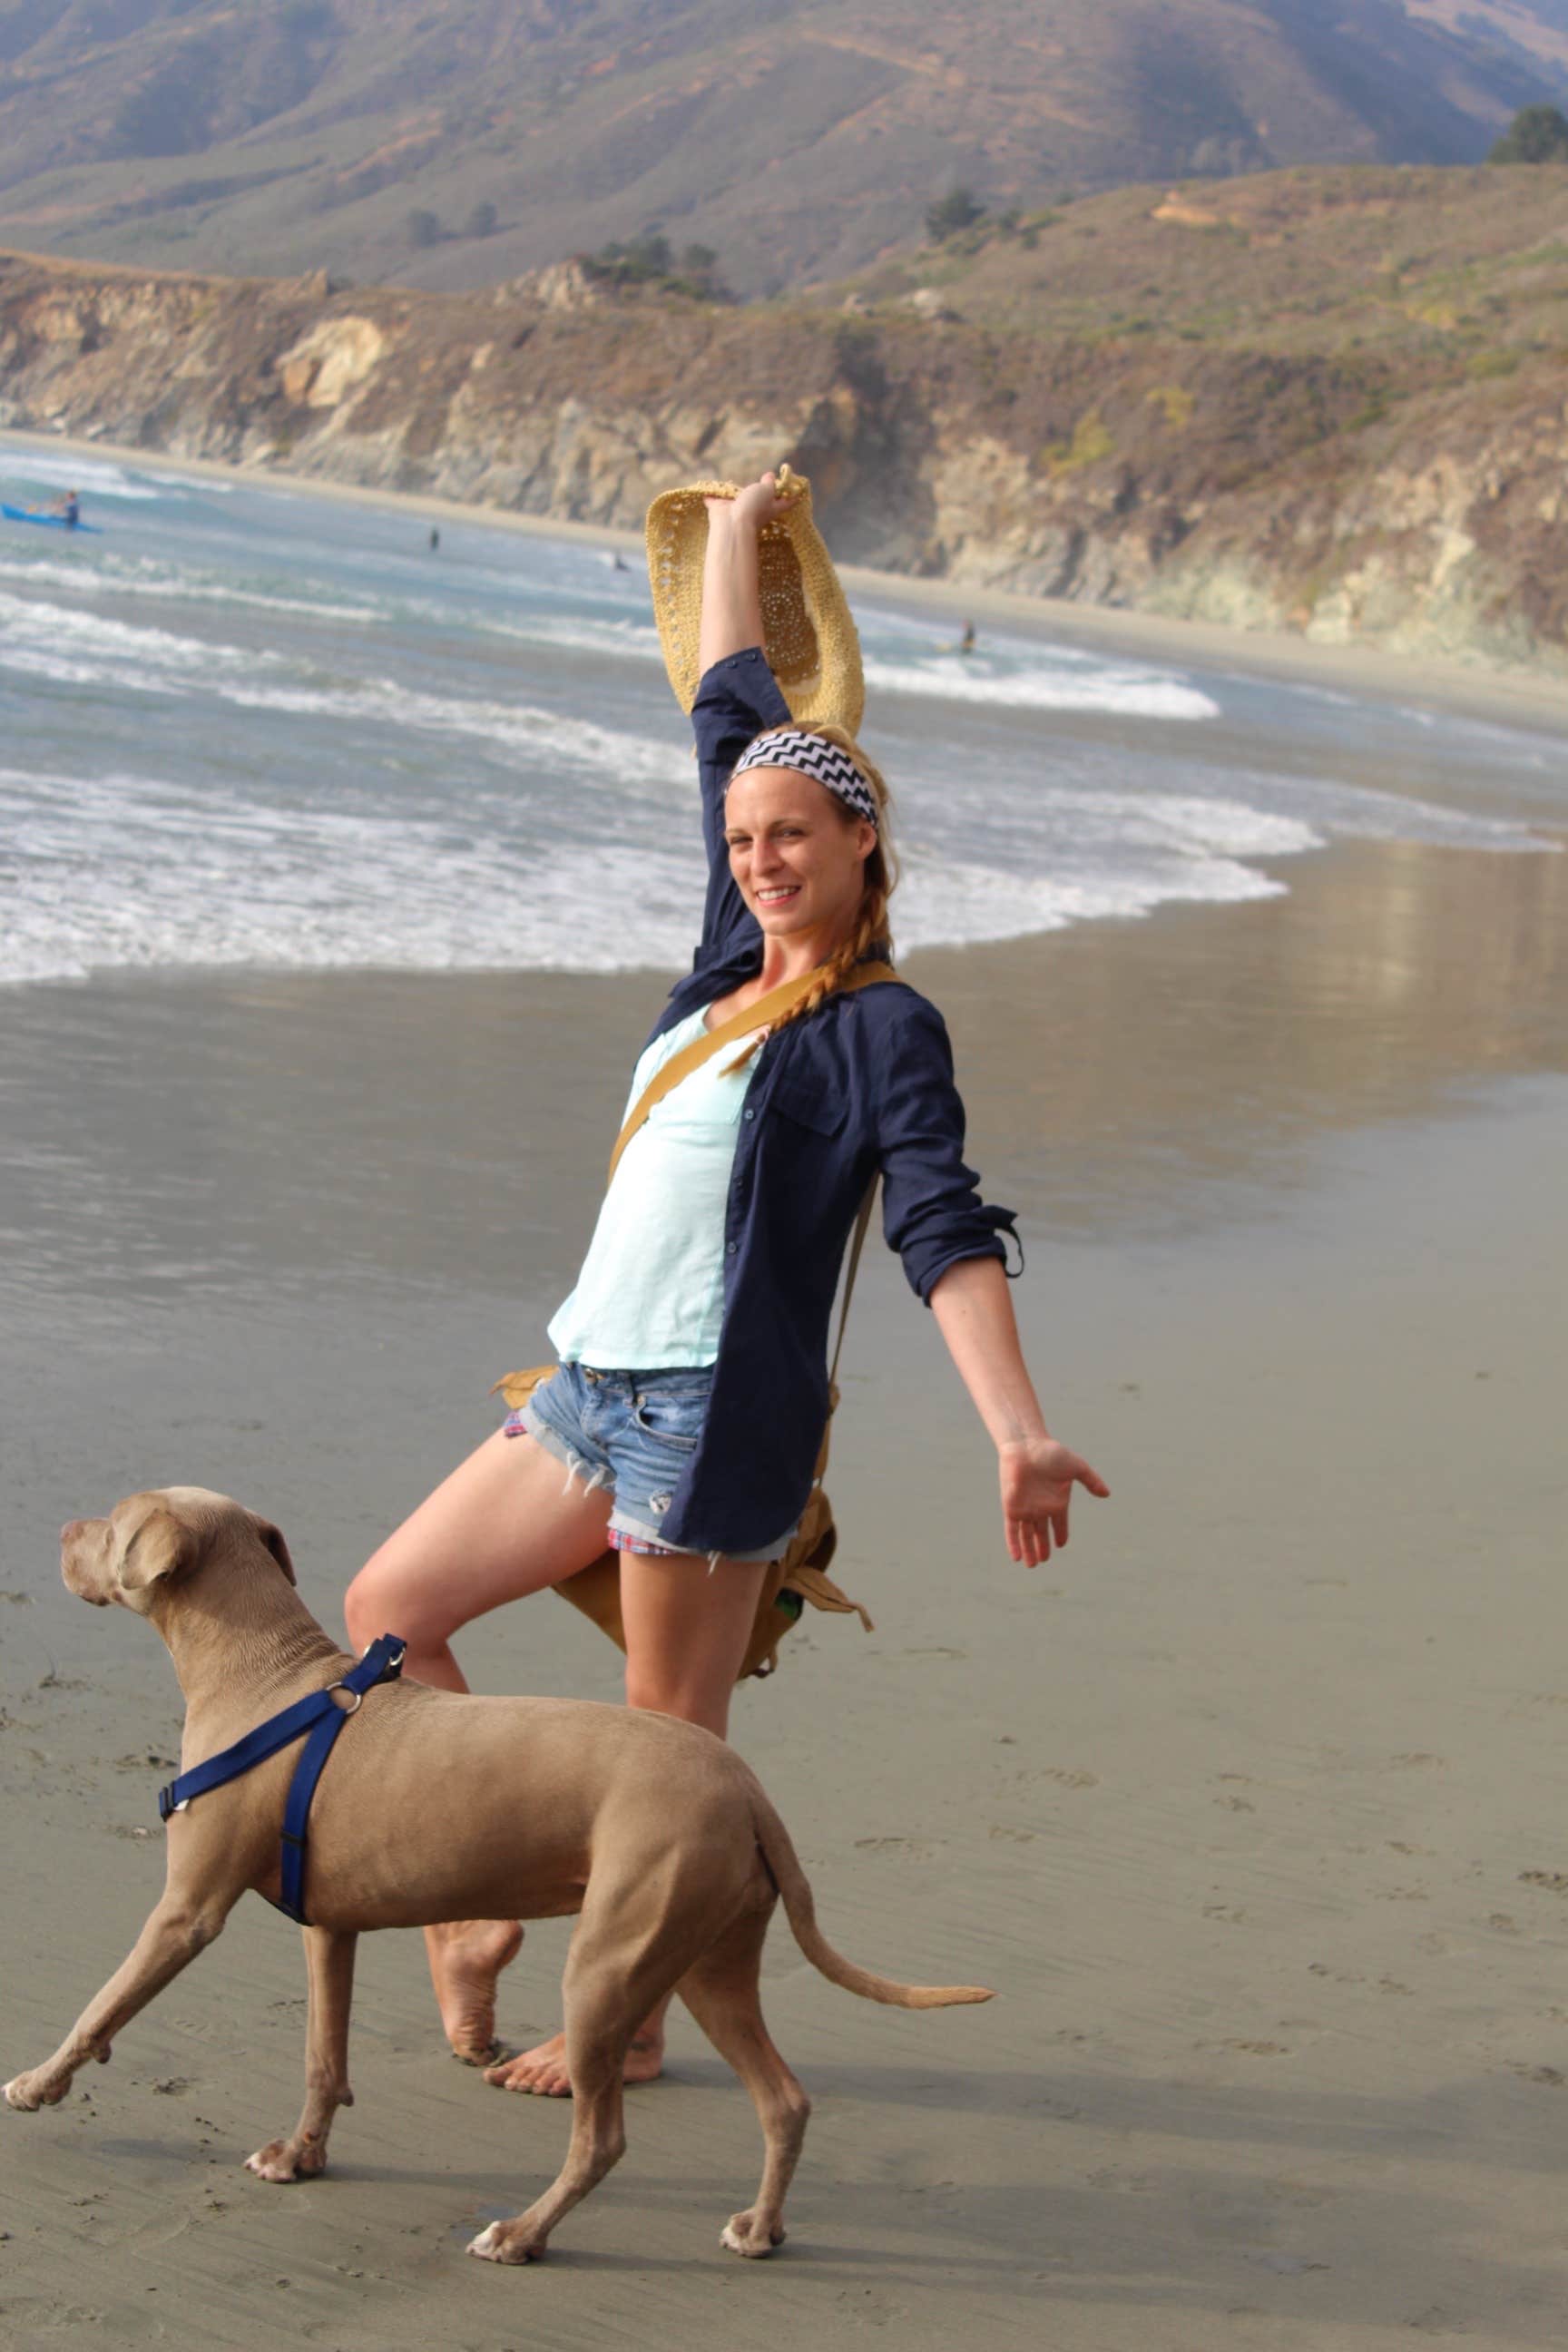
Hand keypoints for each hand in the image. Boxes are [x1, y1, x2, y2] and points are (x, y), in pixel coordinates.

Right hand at [706, 470, 795, 533]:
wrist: (732, 523)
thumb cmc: (753, 507)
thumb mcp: (766, 491)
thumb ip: (769, 483)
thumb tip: (771, 476)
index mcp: (770, 507)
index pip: (786, 501)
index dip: (792, 496)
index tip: (799, 493)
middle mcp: (755, 510)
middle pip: (762, 500)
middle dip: (762, 493)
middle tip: (765, 482)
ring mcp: (737, 511)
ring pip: (738, 501)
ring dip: (736, 496)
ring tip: (735, 487)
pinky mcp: (720, 511)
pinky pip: (716, 502)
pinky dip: (712, 498)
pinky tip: (708, 494)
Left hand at [998, 1436, 1108, 1566]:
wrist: (1026, 1446)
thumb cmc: (1050, 1453)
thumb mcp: (1076, 1467)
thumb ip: (1091, 1480)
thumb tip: (1107, 1493)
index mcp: (1057, 1499)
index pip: (1059, 1522)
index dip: (1061, 1533)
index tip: (1062, 1544)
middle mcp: (1041, 1506)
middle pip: (1041, 1531)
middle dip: (1043, 1546)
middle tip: (1044, 1560)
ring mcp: (1025, 1508)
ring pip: (1027, 1534)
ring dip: (1029, 1550)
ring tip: (1033, 1566)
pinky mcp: (1011, 1508)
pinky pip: (1012, 1530)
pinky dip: (1014, 1544)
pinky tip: (1017, 1557)